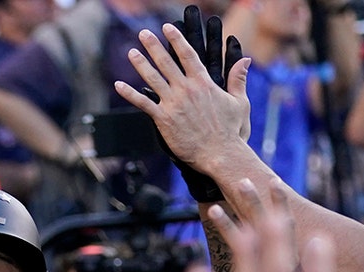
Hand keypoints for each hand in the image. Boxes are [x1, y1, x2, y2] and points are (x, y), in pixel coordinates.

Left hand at [116, 21, 250, 177]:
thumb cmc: (230, 130)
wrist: (220, 153)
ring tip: (131, 52)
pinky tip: (118, 85)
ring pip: (152, 79)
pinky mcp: (163, 119)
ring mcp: (173, 104)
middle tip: (143, 33)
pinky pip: (143, 103)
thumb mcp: (239, 102)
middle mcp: (186, 90)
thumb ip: (238, 79)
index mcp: (203, 83)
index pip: (187, 55)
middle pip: (166, 62)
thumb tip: (245, 59)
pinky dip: (129, 94)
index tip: (167, 27)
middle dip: (153, 46)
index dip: (176, 39)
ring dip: (140, 64)